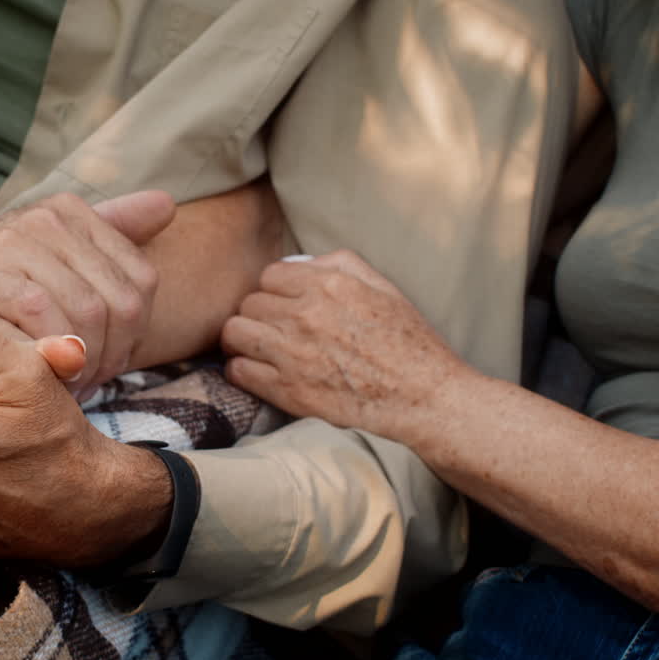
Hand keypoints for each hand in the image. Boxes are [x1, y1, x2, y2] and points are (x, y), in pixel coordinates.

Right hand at [0, 191, 175, 392]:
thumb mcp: (48, 252)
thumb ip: (108, 230)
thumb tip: (166, 205)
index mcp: (71, 212)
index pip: (141, 283)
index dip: (133, 335)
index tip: (104, 362)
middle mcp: (47, 219)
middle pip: (119, 305)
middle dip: (111, 357)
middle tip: (85, 384)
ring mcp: (15, 243)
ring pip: (88, 316)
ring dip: (81, 364)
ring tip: (61, 384)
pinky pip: (43, 319)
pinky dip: (47, 355)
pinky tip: (35, 374)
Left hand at [220, 250, 472, 442]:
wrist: (423, 396)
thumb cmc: (409, 341)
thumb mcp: (382, 287)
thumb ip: (339, 265)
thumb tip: (301, 262)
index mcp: (327, 286)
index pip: (269, 275)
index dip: (276, 290)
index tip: (285, 304)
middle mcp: (305, 315)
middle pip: (249, 303)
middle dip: (259, 314)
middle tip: (273, 328)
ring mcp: (292, 354)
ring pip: (234, 333)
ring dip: (243, 339)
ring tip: (258, 347)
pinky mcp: (288, 391)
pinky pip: (238, 372)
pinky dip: (242, 371)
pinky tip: (260, 372)